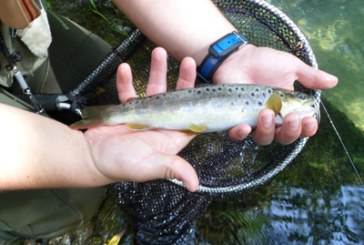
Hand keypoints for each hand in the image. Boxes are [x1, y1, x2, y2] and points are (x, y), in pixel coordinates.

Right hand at [84, 48, 198, 191]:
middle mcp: (160, 124)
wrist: (90, 158)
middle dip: (182, 78)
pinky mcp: (126, 110)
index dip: (199, 100)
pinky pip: (128, 91)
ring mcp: (143, 115)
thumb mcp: (149, 167)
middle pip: (176, 97)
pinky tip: (124, 68)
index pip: (191, 116)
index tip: (205, 83)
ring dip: (157, 71)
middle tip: (187, 60)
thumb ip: (172, 169)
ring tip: (159, 52)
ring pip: (154, 89)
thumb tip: (193, 185)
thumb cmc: (121, 165)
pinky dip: (126, 80)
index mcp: (170, 136)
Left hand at [213, 44, 337, 144]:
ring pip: (264, 138)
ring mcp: (253, 122)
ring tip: (266, 113)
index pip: (300, 128)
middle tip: (290, 117)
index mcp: (287, 110)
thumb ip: (310, 77)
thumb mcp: (290, 67)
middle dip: (290, 130)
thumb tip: (333, 82)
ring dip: (268, 130)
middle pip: (284, 137)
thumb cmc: (264, 63)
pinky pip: (237, 135)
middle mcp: (272, 120)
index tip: (309, 120)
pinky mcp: (234, 121)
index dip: (307, 129)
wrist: (237, 58)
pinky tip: (244, 127)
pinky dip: (241, 134)